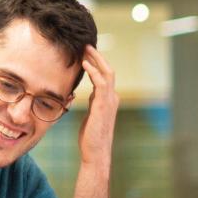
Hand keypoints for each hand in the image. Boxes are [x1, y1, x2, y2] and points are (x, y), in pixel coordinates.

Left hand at [77, 46, 118, 165]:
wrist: (95, 153)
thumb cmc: (91, 137)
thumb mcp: (92, 114)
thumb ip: (93, 102)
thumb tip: (90, 92)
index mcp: (108, 99)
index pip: (105, 75)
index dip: (96, 62)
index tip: (85, 52)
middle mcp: (112, 98)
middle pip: (108, 70)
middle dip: (97, 56)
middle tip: (85, 44)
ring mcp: (110, 101)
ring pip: (107, 73)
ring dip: (96, 59)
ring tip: (85, 49)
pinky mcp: (103, 106)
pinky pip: (101, 83)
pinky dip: (93, 71)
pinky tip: (84, 64)